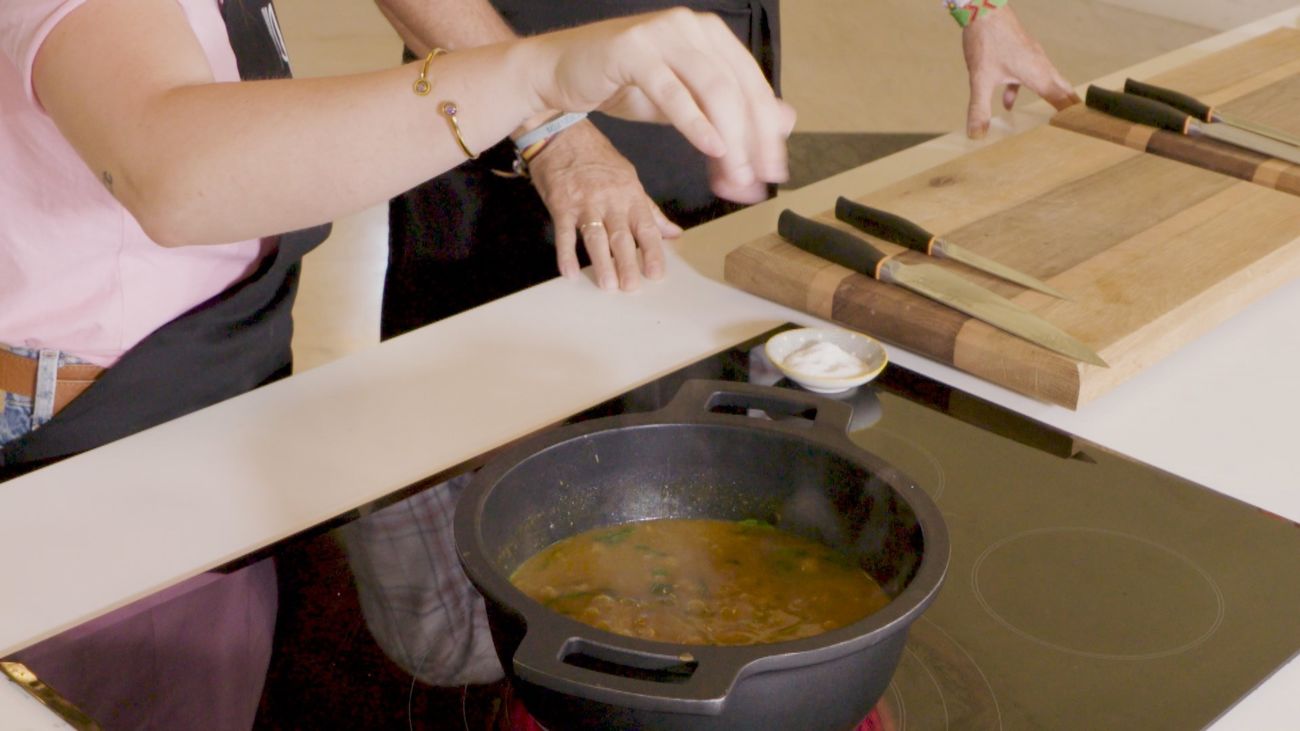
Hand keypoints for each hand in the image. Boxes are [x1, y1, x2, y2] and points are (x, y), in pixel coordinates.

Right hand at [523, 9, 794, 201]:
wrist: (559, 72)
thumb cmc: (622, 84)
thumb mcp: (684, 100)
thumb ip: (728, 110)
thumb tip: (784, 122)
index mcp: (710, 34)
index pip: (752, 84)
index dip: (767, 131)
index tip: (773, 171)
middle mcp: (691, 27)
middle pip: (739, 88)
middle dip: (754, 140)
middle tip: (757, 181)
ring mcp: (663, 34)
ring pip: (714, 90)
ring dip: (731, 138)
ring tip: (735, 175)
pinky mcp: (634, 51)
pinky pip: (674, 92)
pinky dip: (697, 123)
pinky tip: (714, 148)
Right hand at [528, 121, 682, 290]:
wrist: (561, 132)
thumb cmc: (596, 157)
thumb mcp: (629, 178)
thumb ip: (650, 209)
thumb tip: (673, 232)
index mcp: (631, 195)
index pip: (646, 228)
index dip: (653, 252)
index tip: (657, 274)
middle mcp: (610, 200)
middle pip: (622, 236)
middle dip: (628, 263)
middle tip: (632, 287)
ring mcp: (585, 202)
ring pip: (596, 236)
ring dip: (602, 262)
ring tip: (607, 285)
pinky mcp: (560, 204)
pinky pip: (565, 232)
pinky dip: (565, 254)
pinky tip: (569, 272)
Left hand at [961, 6, 1079, 138]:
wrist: (983, 8)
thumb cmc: (986, 41)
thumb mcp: (980, 80)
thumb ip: (979, 109)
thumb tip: (977, 135)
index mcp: (1037, 74)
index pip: (1061, 99)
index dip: (1071, 115)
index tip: (1083, 128)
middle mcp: (1040, 64)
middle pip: (1061, 88)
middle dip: (1069, 106)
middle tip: (1081, 122)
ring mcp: (1032, 56)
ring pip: (1047, 80)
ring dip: (1050, 96)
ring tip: (1053, 114)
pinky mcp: (1022, 51)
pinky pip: (1028, 74)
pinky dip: (1023, 89)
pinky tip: (1007, 103)